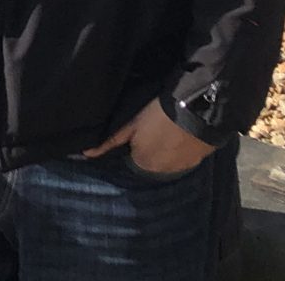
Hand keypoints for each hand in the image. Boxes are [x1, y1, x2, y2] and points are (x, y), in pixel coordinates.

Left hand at [83, 99, 214, 174]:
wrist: (196, 111)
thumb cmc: (157, 116)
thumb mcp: (130, 126)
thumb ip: (109, 142)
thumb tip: (85, 154)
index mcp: (143, 165)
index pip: (132, 158)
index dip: (134, 143)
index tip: (139, 130)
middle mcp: (162, 173)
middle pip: (150, 162)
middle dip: (149, 149)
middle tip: (153, 128)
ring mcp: (182, 168)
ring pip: (168, 161)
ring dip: (166, 151)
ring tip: (167, 130)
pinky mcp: (198, 161)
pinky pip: (184, 158)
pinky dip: (181, 150)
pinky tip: (181, 135)